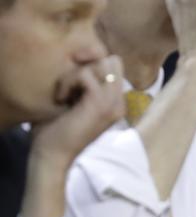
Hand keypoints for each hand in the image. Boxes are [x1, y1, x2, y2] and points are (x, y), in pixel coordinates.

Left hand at [27, 57, 125, 173]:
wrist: (53, 155)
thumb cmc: (56, 131)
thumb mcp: (74, 102)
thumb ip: (83, 84)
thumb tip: (80, 61)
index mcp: (116, 103)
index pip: (113, 67)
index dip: (91, 66)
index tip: (71, 84)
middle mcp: (120, 102)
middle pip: (111, 62)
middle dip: (86, 66)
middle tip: (68, 87)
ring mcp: (113, 103)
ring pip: (100, 65)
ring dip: (76, 74)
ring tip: (64, 94)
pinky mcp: (100, 104)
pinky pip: (86, 74)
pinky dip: (69, 81)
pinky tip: (61, 98)